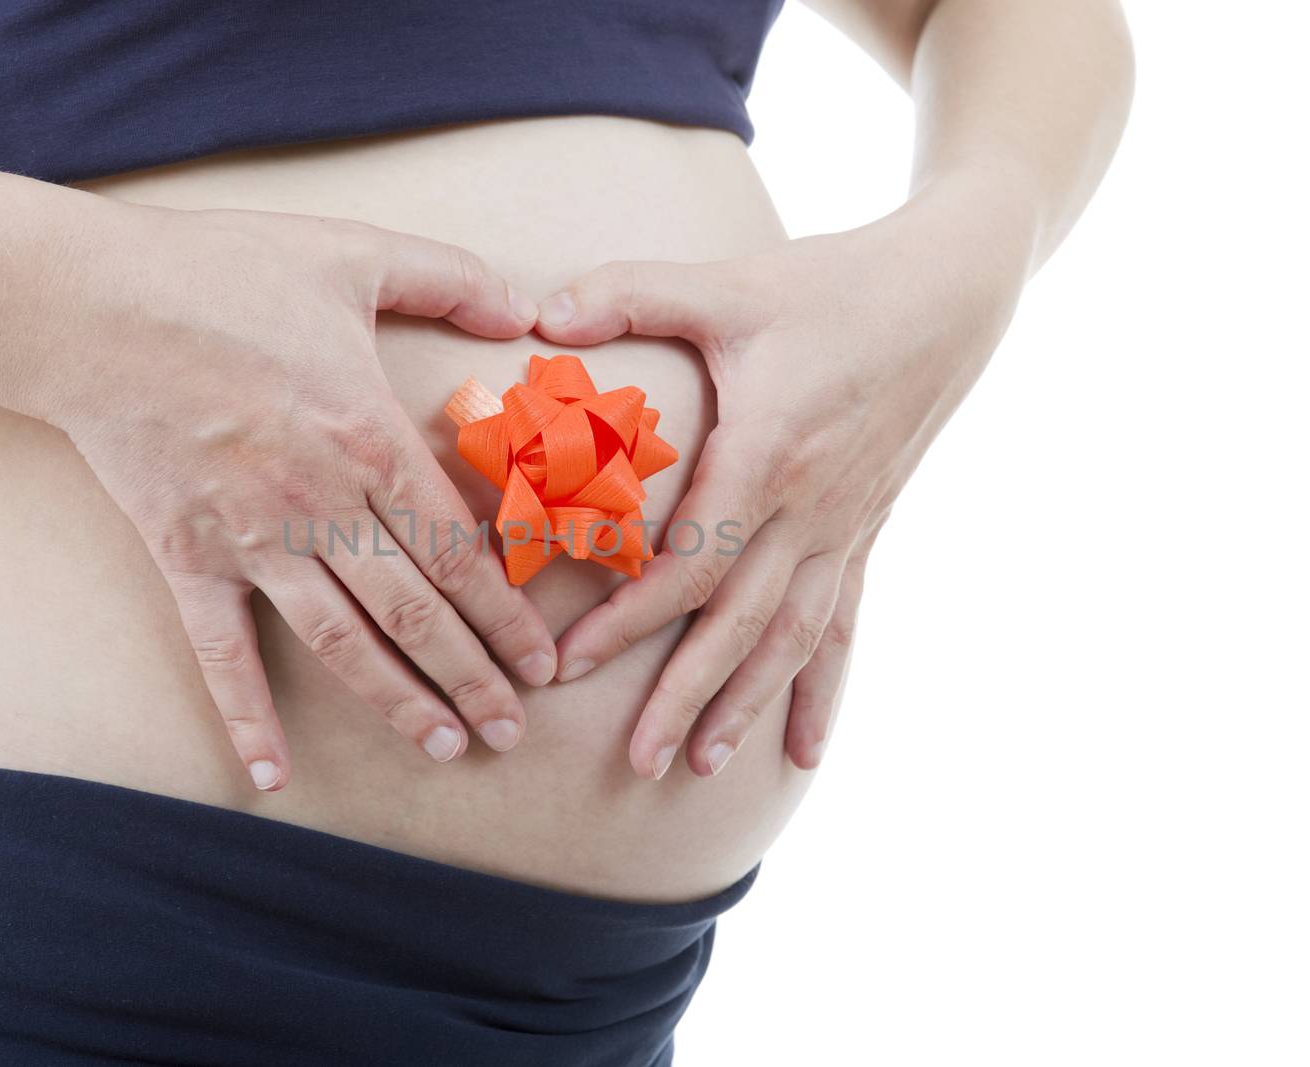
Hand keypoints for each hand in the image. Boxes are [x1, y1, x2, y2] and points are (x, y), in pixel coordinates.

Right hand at [0, 203, 558, 789]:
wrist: (84, 304)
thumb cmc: (220, 272)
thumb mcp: (351, 251)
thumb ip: (449, 278)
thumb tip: (524, 308)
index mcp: (369, 437)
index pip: (457, 550)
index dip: (506, 615)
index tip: (542, 664)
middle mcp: (320, 504)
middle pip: (414, 612)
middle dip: (472, 676)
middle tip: (512, 731)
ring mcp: (250, 539)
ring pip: (341, 642)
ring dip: (397, 701)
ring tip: (444, 747)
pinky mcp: (185, 556)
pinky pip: (220, 652)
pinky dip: (246, 716)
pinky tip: (271, 776)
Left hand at [535, 178, 1035, 778]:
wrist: (947, 293)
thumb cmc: (830, 286)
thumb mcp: (728, 285)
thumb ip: (631, 294)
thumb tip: (539, 314)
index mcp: (767, 457)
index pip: (690, 565)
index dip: (627, 622)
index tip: (568, 666)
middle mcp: (809, 511)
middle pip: (739, 626)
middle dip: (684, 696)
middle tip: (635, 762)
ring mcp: (843, 529)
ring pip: (791, 641)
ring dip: (745, 707)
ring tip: (698, 769)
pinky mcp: (863, 533)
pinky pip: (843, 629)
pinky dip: (821, 693)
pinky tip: (805, 754)